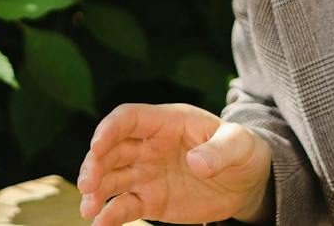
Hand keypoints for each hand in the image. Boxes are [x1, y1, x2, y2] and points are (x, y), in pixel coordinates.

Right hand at [76, 102, 271, 225]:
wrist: (245, 182)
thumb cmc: (242, 151)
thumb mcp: (239, 144)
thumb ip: (220, 150)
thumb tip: (197, 164)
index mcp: (166, 122)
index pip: (128, 118)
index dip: (109, 128)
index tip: (97, 145)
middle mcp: (148, 146)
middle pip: (110, 149)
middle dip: (94, 164)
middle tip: (87, 185)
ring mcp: (146, 173)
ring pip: (110, 178)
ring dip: (95, 191)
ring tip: (88, 210)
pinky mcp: (149, 200)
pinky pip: (124, 206)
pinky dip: (110, 215)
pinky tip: (101, 224)